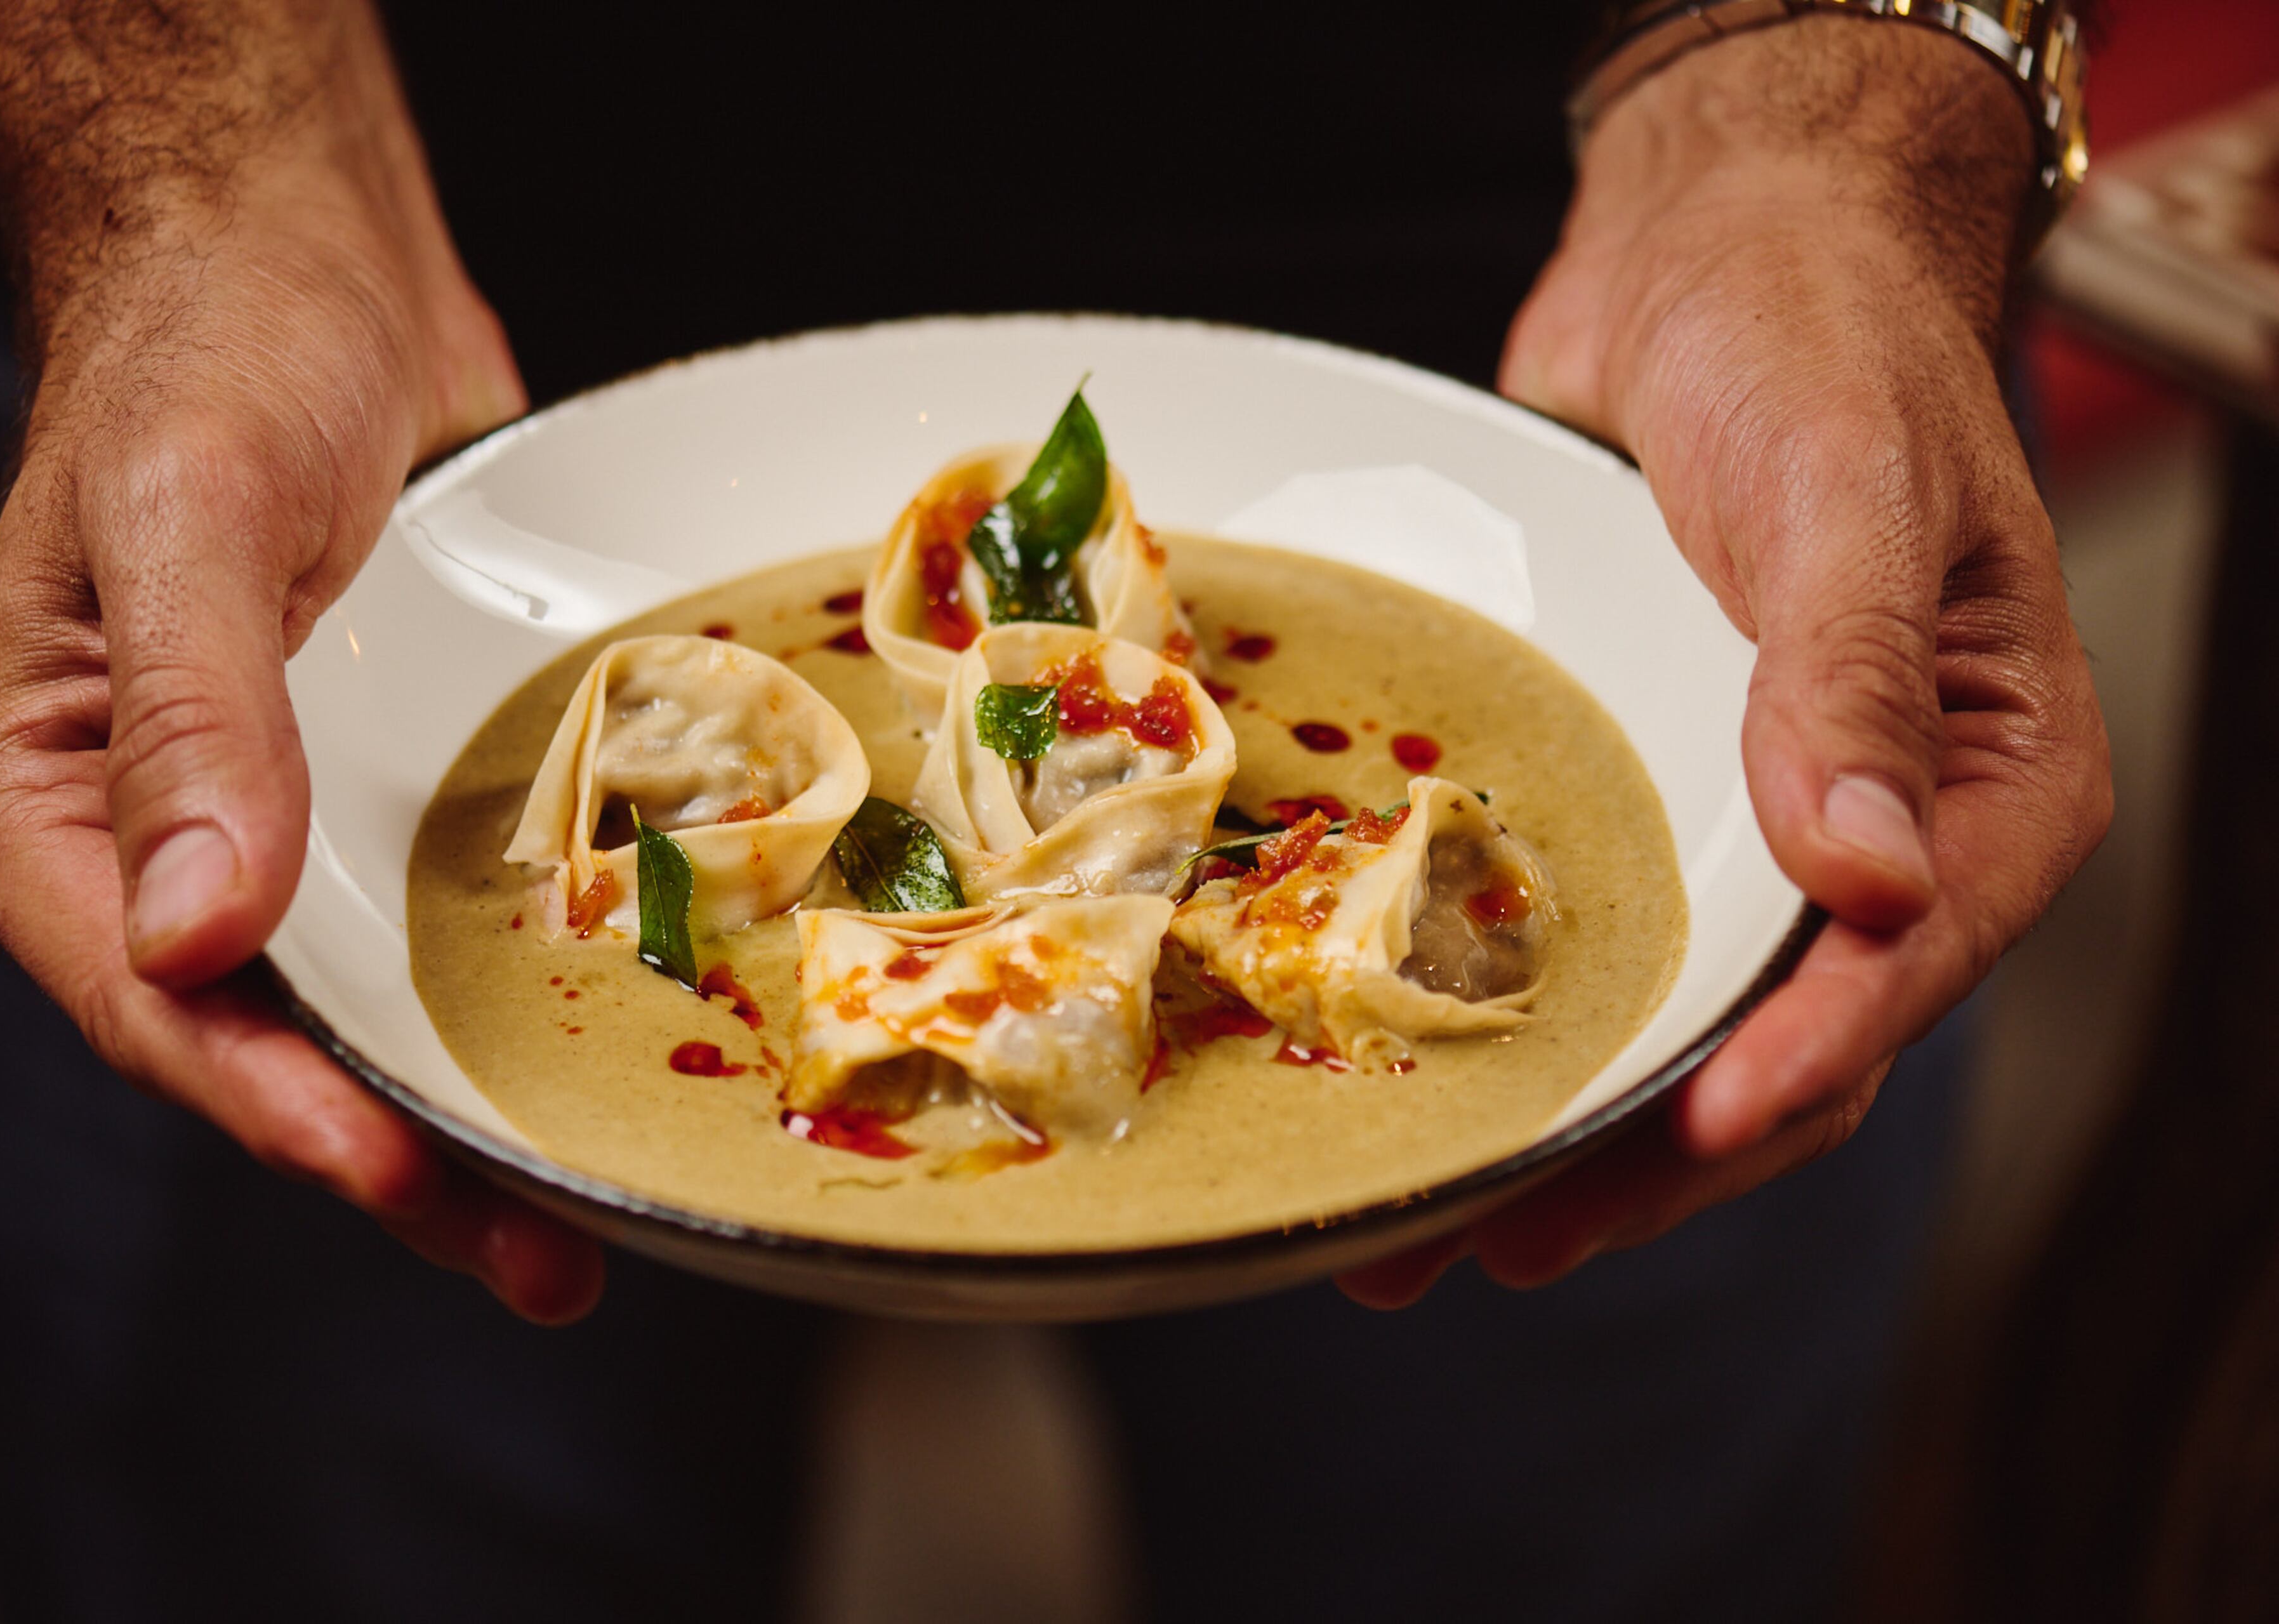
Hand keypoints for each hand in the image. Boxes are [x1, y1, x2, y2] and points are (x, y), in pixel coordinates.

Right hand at [0, 2, 602, 1320]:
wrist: (298, 260)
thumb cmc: (207, 355)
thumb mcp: (183, 513)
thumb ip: (185, 720)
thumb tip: (190, 935)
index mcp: (44, 807)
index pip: (154, 1004)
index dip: (276, 1107)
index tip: (396, 1176)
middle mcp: (151, 842)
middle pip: (268, 1049)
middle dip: (398, 1162)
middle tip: (546, 1259)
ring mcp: (267, 824)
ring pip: (359, 1011)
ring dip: (465, 1110)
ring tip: (590, 1212)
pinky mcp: (367, 787)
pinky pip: (426, 921)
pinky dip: (498, 994)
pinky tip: (600, 1050)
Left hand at [1344, 18, 2111, 1304]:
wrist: (1718, 253)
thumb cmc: (1821, 345)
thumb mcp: (1852, 496)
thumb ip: (1852, 687)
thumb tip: (1880, 888)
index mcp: (1992, 790)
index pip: (1896, 975)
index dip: (1789, 1067)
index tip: (1679, 1130)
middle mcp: (1879, 836)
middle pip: (1770, 1048)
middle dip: (1637, 1156)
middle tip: (1491, 1239)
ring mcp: (1751, 824)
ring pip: (1666, 1023)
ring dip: (1553, 1127)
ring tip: (1416, 1228)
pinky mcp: (1645, 791)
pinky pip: (1584, 936)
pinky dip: (1509, 1016)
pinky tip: (1403, 1072)